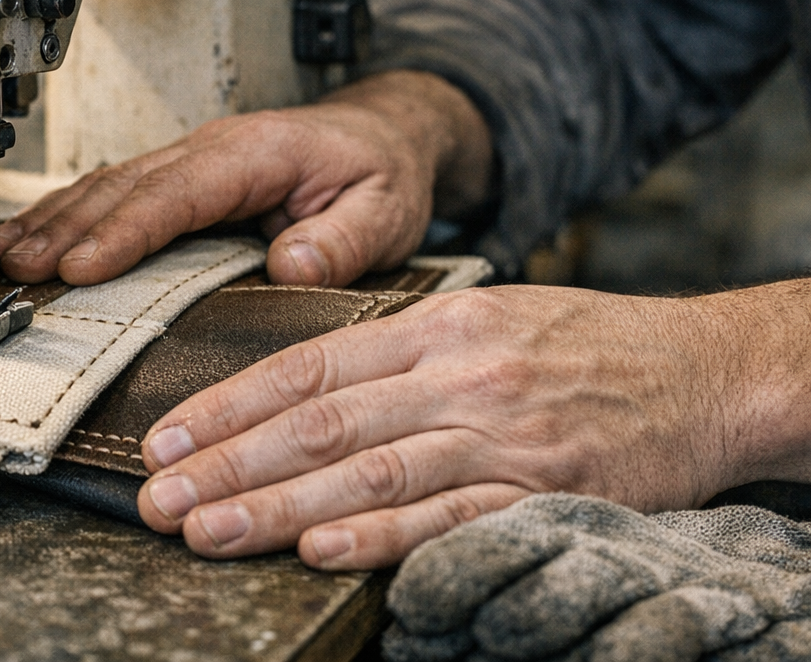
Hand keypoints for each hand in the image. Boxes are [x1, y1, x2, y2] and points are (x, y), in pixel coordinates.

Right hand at [0, 70, 493, 286]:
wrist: (382, 137)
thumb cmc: (380, 172)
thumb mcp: (387, 208)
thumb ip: (346, 239)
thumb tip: (296, 264)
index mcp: (254, 152)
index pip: (176, 192)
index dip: (123, 230)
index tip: (79, 265)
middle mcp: (209, 149)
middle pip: (122, 187)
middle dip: (62, 228)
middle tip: (15, 269)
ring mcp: (187, 161)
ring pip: (104, 186)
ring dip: (50, 221)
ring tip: (1, 260)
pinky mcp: (176, 179)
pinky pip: (111, 194)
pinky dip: (63, 217)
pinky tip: (29, 242)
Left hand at [134, 282, 810, 569]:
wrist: (707, 370)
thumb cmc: (585, 344)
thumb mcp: (484, 317)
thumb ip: (397, 350)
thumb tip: (299, 387)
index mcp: (434, 328)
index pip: (304, 366)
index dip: (226, 404)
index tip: (165, 439)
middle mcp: (458, 376)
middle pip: (318, 422)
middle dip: (228, 464)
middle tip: (160, 498)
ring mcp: (501, 436)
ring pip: (368, 472)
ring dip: (279, 508)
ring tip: (209, 531)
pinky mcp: (544, 492)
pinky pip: (448, 517)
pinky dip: (381, 536)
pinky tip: (321, 550)